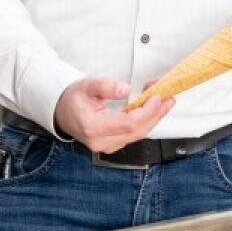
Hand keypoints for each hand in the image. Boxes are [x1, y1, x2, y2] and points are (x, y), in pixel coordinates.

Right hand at [53, 77, 173, 154]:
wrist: (63, 112)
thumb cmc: (74, 100)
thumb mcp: (87, 85)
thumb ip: (106, 86)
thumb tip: (125, 89)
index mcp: (92, 127)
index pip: (127, 124)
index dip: (146, 112)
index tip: (157, 98)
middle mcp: (101, 141)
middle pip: (137, 131)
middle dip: (156, 114)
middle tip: (168, 98)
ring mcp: (108, 145)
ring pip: (138, 134)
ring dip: (154, 117)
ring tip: (165, 101)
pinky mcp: (114, 144)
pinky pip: (134, 134)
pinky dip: (146, 121)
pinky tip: (153, 109)